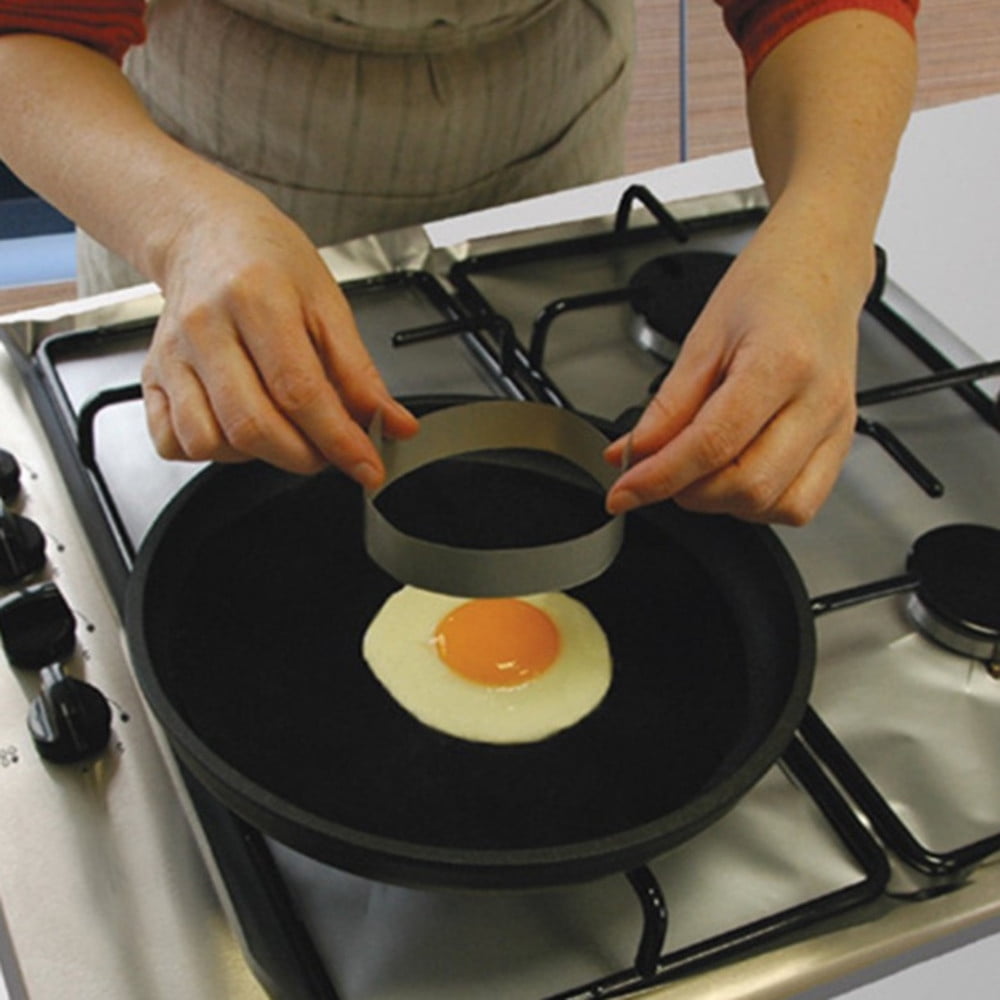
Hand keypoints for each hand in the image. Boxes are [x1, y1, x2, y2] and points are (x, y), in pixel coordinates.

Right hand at [140, 188, 417, 485]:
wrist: (206, 233)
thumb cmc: (268, 261)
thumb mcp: (329, 303)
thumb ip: (361, 373)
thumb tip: (394, 424)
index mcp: (257, 298)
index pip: (300, 392)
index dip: (338, 440)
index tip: (367, 467)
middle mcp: (206, 328)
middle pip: (252, 425)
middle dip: (304, 456)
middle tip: (329, 451)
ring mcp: (172, 355)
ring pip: (209, 440)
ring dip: (258, 456)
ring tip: (284, 434)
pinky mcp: (151, 377)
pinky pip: (172, 442)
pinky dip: (211, 452)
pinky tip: (238, 431)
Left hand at [604, 214, 869, 524]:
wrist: (819, 268)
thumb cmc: (768, 288)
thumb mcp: (702, 338)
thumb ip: (667, 406)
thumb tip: (631, 454)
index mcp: (781, 363)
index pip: (711, 445)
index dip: (659, 477)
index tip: (624, 492)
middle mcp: (819, 401)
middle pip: (747, 485)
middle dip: (688, 491)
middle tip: (659, 472)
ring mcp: (837, 425)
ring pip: (776, 505)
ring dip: (723, 502)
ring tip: (698, 471)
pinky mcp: (842, 441)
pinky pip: (802, 503)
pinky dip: (759, 504)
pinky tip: (735, 477)